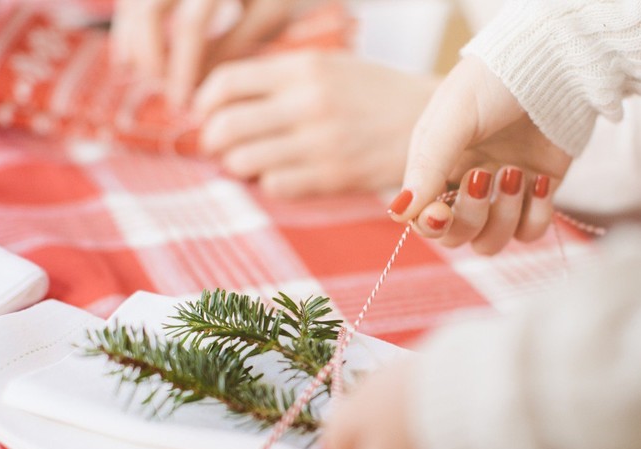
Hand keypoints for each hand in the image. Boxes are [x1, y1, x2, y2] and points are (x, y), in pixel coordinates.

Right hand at [112, 0, 299, 107]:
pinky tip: (133, 54)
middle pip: (150, 10)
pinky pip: (129, 1)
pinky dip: (126, 25)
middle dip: (151, 57)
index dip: (182, 69)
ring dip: (133, 42)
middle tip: (163, 90)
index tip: (182, 102)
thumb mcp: (268, 12)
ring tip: (148, 75)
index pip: (190, 27)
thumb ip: (236, 44)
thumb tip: (201, 85)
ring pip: (133, 4)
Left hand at [192, 51, 438, 197]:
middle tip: (223, 144)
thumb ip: (281, 78)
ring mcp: (320, 143)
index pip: (225, 83)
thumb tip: (222, 100)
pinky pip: (275, 187)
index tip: (207, 114)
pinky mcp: (334, 178)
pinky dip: (271, 183)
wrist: (435, 124)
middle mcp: (308, 103)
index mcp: (304, 68)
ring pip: (243, 162)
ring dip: (239, 166)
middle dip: (213, 140)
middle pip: (224, 127)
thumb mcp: (330, 67)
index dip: (204, 103)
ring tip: (254, 161)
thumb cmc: (375, 95)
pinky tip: (285, 174)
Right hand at [387, 56, 572, 253]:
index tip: (440, 214)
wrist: (554, 66)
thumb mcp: (452, 118)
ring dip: (504, 217)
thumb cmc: (495, 83)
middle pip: (457, 237)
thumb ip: (426, 167)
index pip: (423, 219)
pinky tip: (540, 182)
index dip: (431, 226)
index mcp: (435, 168)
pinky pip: (530, 232)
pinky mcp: (537, 197)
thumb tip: (400, 212)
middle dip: (470, 216)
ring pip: (492, 241)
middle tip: (484, 176)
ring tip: (517, 174)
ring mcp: (502, 195)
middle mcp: (465, 186)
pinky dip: (536, 214)